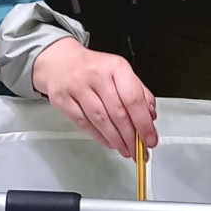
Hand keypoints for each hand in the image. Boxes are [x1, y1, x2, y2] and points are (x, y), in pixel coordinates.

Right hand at [31, 37, 157, 157]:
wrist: (60, 60)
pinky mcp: (62, 99)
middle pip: (118, 113)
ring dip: (116, 140)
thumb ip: (139, 92)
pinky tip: (109, 142)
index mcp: (116, 67)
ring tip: (126, 149)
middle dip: (131, 137)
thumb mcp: (120, 72)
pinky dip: (99, 136)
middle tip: (139, 150)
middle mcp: (96, 75)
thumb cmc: (93, 68)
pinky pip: (84, 123)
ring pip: (101, 121)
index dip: (144, 123)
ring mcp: (77, 87)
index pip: (133, 99)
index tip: (150, 139)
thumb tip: (150, 117)